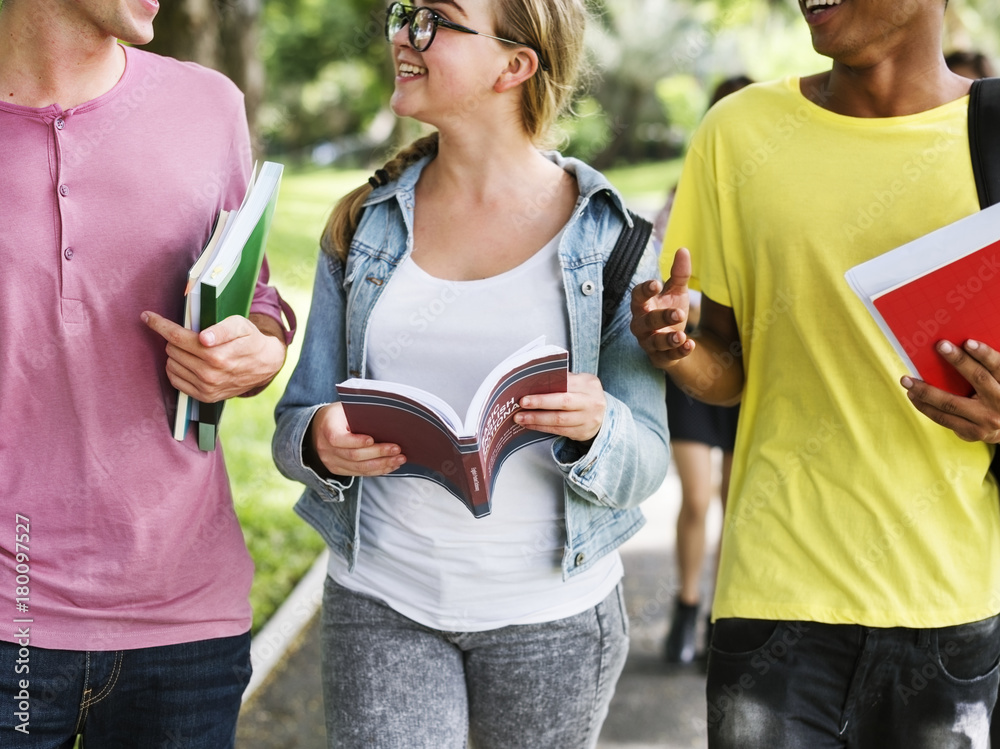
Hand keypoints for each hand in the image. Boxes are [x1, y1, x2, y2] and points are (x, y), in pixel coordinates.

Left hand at [142, 310, 286, 401]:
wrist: (264, 365)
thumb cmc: (250, 340)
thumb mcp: (241, 326)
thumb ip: (222, 329)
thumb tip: (204, 338)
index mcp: (217, 355)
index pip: (177, 337)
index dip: (160, 325)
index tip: (147, 316)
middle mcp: (210, 374)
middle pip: (172, 349)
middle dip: (175, 338)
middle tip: (189, 335)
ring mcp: (206, 388)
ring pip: (171, 364)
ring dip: (176, 354)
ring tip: (192, 349)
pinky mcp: (205, 397)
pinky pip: (175, 380)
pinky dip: (177, 368)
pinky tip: (188, 362)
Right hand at [308, 403, 404, 476]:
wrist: (319, 427)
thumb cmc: (339, 414)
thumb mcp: (345, 407)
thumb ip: (359, 412)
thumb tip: (386, 415)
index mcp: (327, 428)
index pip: (339, 439)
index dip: (356, 441)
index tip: (373, 440)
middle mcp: (326, 448)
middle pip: (354, 456)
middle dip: (378, 453)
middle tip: (397, 449)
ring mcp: (331, 461)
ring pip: (359, 468)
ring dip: (382, 465)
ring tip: (398, 459)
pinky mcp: (338, 469)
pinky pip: (359, 473)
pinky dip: (377, 470)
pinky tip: (390, 465)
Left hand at [513, 373, 606, 442]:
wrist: (603, 414)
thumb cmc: (584, 395)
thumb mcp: (580, 382)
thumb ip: (564, 380)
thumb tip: (536, 381)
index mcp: (589, 385)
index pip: (566, 384)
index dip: (547, 387)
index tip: (529, 390)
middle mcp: (591, 402)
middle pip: (563, 402)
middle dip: (540, 403)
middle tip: (522, 403)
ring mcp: (588, 419)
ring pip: (559, 420)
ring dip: (536, 419)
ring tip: (520, 417)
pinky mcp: (582, 432)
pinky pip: (559, 431)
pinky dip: (542, 427)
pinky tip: (530, 424)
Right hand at [630, 247, 694, 368]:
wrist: (674, 340)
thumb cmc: (670, 310)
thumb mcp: (676, 292)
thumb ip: (679, 273)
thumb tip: (683, 249)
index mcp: (642, 305)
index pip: (637, 297)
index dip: (644, 291)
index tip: (656, 284)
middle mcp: (641, 324)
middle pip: (645, 321)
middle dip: (661, 317)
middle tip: (679, 313)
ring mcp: (649, 343)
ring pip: (653, 342)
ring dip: (667, 339)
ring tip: (681, 336)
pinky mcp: (660, 358)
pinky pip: (667, 356)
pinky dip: (679, 352)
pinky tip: (690, 345)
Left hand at [902, 339, 999, 442]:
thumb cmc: (995, 396)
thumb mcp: (996, 381)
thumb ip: (984, 369)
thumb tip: (956, 347)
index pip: (997, 366)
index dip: (984, 354)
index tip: (968, 342)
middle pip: (978, 378)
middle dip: (958, 361)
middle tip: (939, 346)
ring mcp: (987, 420)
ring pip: (951, 403)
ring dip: (926, 391)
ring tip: (907, 380)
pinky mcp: (973, 432)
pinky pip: (943, 418)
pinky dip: (925, 407)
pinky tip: (913, 396)